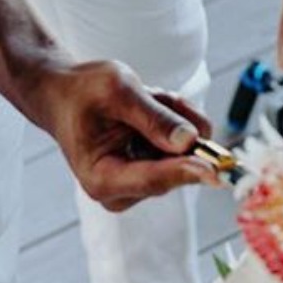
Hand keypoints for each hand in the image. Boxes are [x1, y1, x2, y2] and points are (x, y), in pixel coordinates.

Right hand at [36, 60, 217, 210]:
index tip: (217, 169)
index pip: (154, 179)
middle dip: (174, 121)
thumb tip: (189, 141)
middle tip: (153, 94)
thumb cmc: (83, 92)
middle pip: (176, 164)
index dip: (188, 171)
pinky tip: (149, 106)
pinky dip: (173, 118)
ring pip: (184, 150)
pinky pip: (184, 144)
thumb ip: (153, 117)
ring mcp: (140, 183)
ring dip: (173, 115)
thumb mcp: (118, 92)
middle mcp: (123, 190)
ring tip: (144, 97)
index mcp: (103, 179)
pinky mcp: (154, 170)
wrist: (66, 94)